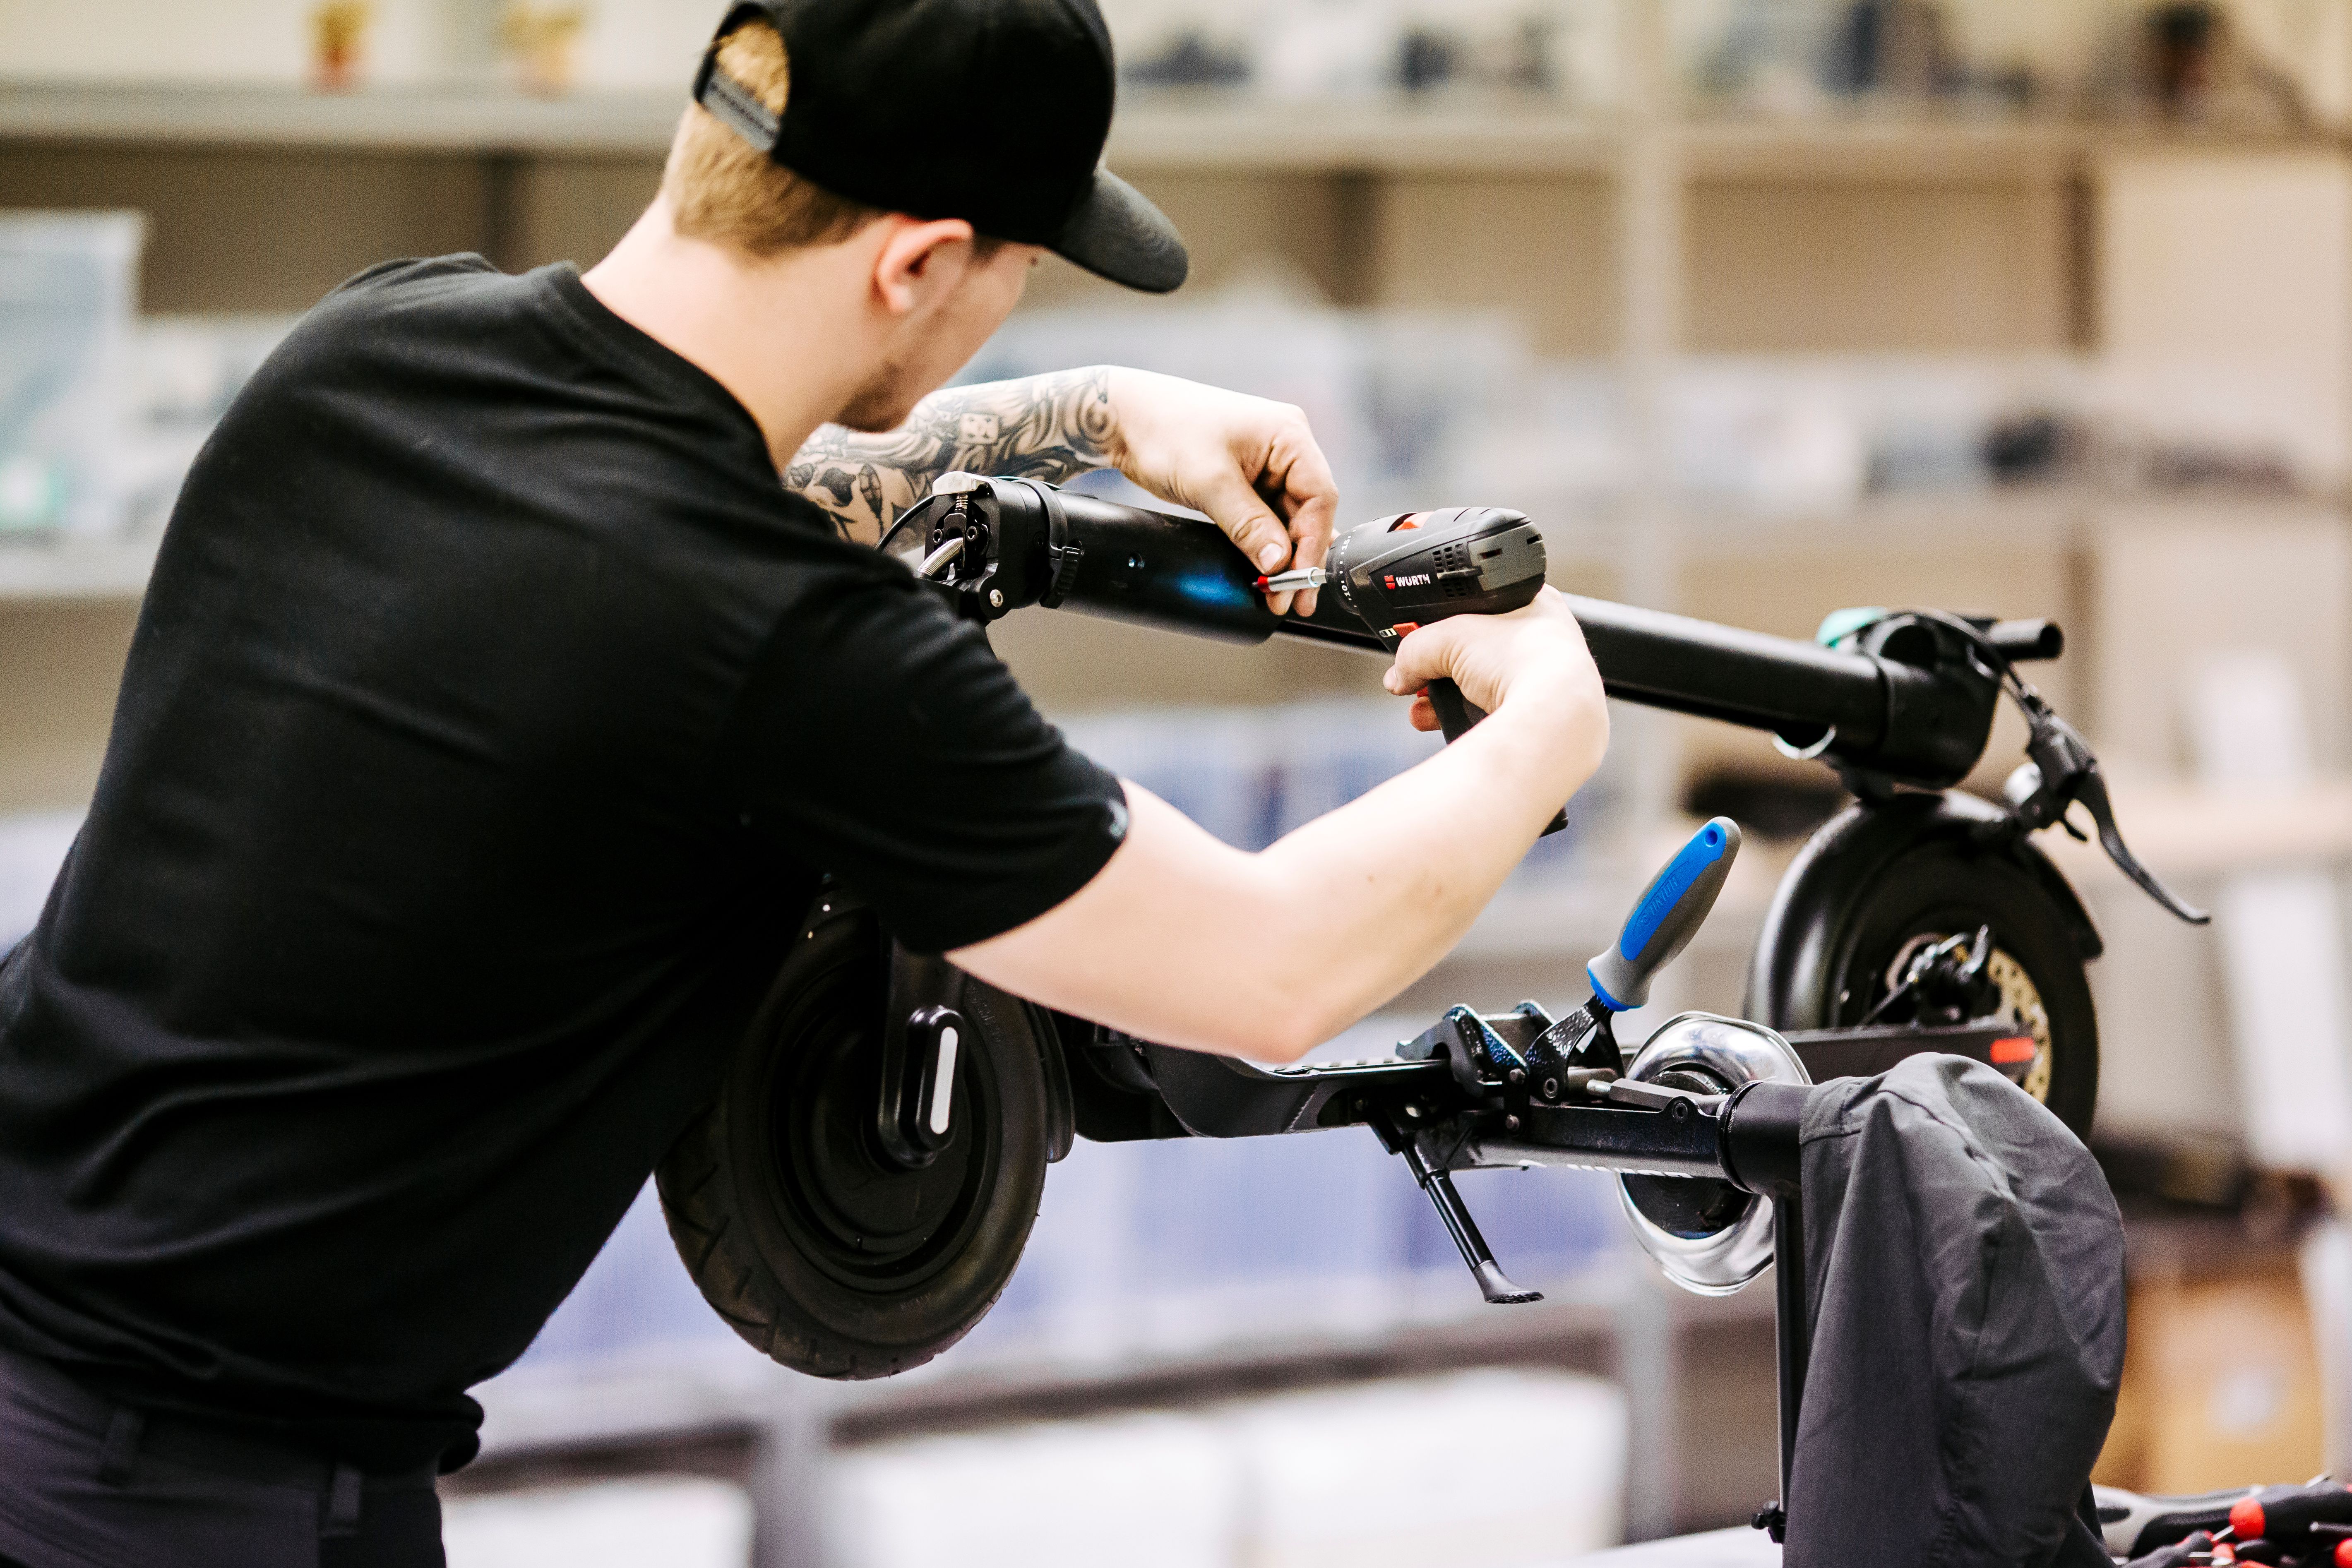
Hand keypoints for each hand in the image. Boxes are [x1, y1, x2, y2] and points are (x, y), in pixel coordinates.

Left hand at [1099, 368, 1337, 614]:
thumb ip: (1249, 525)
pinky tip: (1265, 571)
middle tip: (1289, 600)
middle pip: (1308, 511)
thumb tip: (1276, 563)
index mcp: (1289, 435)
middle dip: (1299, 558)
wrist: (1126, 420)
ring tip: (1276, 595)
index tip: (1298, 580)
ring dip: (1283, 557)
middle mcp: (1285, 448)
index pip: (1319, 496)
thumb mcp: (1210, 482)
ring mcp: (1266, 465)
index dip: (1312, 543)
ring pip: (1288, 519)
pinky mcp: (1246, 481)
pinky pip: (1267, 517)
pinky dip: (1266, 545)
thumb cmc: (1166, 431)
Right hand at [1381, 588, 1605, 735]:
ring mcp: (1538, 680)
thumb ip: (1416, 649)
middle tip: (1415, 668)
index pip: (1478, 605)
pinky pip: (1483, 711)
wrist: (1554, 714)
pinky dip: (1454, 715)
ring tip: (1418, 698)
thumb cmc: (1525, 660)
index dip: (1444, 619)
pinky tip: (1432, 718)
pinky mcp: (1530, 714)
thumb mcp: (1451, 638)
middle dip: (1437, 663)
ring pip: (1476, 683)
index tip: (1418, 631)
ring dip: (1440, 693)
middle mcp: (1540, 641)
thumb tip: (1398, 672)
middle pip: (1473, 648)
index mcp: (1533, 603)